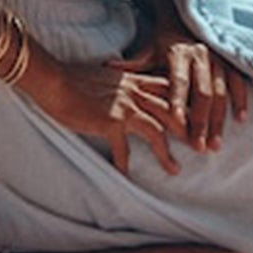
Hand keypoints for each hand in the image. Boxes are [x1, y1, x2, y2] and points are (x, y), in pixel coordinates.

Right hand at [28, 60, 188, 176]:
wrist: (52, 80)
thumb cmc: (71, 78)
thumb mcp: (105, 76)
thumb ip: (120, 84)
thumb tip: (125, 94)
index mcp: (134, 80)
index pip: (169, 90)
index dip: (184, 105)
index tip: (195, 120)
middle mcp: (134, 92)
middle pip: (172, 111)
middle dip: (188, 130)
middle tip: (200, 147)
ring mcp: (124, 106)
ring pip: (157, 131)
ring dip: (166, 153)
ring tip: (175, 170)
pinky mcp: (110, 121)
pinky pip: (124, 148)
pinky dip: (124, 164)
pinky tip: (125, 175)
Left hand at [113, 10, 249, 153]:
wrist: (185, 19)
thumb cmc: (163, 42)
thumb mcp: (148, 50)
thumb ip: (134, 63)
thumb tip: (109, 68)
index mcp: (179, 53)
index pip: (178, 79)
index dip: (178, 99)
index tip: (177, 120)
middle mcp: (201, 55)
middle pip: (203, 92)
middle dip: (201, 121)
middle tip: (197, 146)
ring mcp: (218, 59)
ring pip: (221, 92)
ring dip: (219, 119)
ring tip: (215, 144)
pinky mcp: (230, 62)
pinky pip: (238, 83)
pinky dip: (240, 100)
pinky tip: (239, 120)